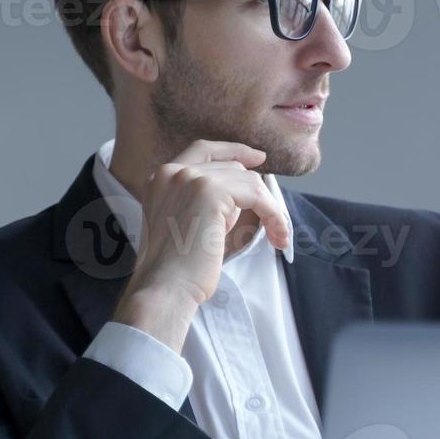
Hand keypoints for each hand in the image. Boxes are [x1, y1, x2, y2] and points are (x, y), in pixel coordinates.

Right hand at [111, 139, 290, 351]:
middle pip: (231, 166)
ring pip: (248, 180)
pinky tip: (278, 235)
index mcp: (161, 179)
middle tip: (274, 217)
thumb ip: (212, 205)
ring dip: (269, 208)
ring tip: (276, 235)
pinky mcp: (209, 191)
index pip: (203, 150)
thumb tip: (249, 196)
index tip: (258, 158)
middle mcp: (172, 172)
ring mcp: (189, 178)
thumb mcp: (191, 226)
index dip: (234, 151)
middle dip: (256, 192)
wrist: (165, 288)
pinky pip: (256, 194)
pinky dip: (273, 214)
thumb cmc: (178, 269)